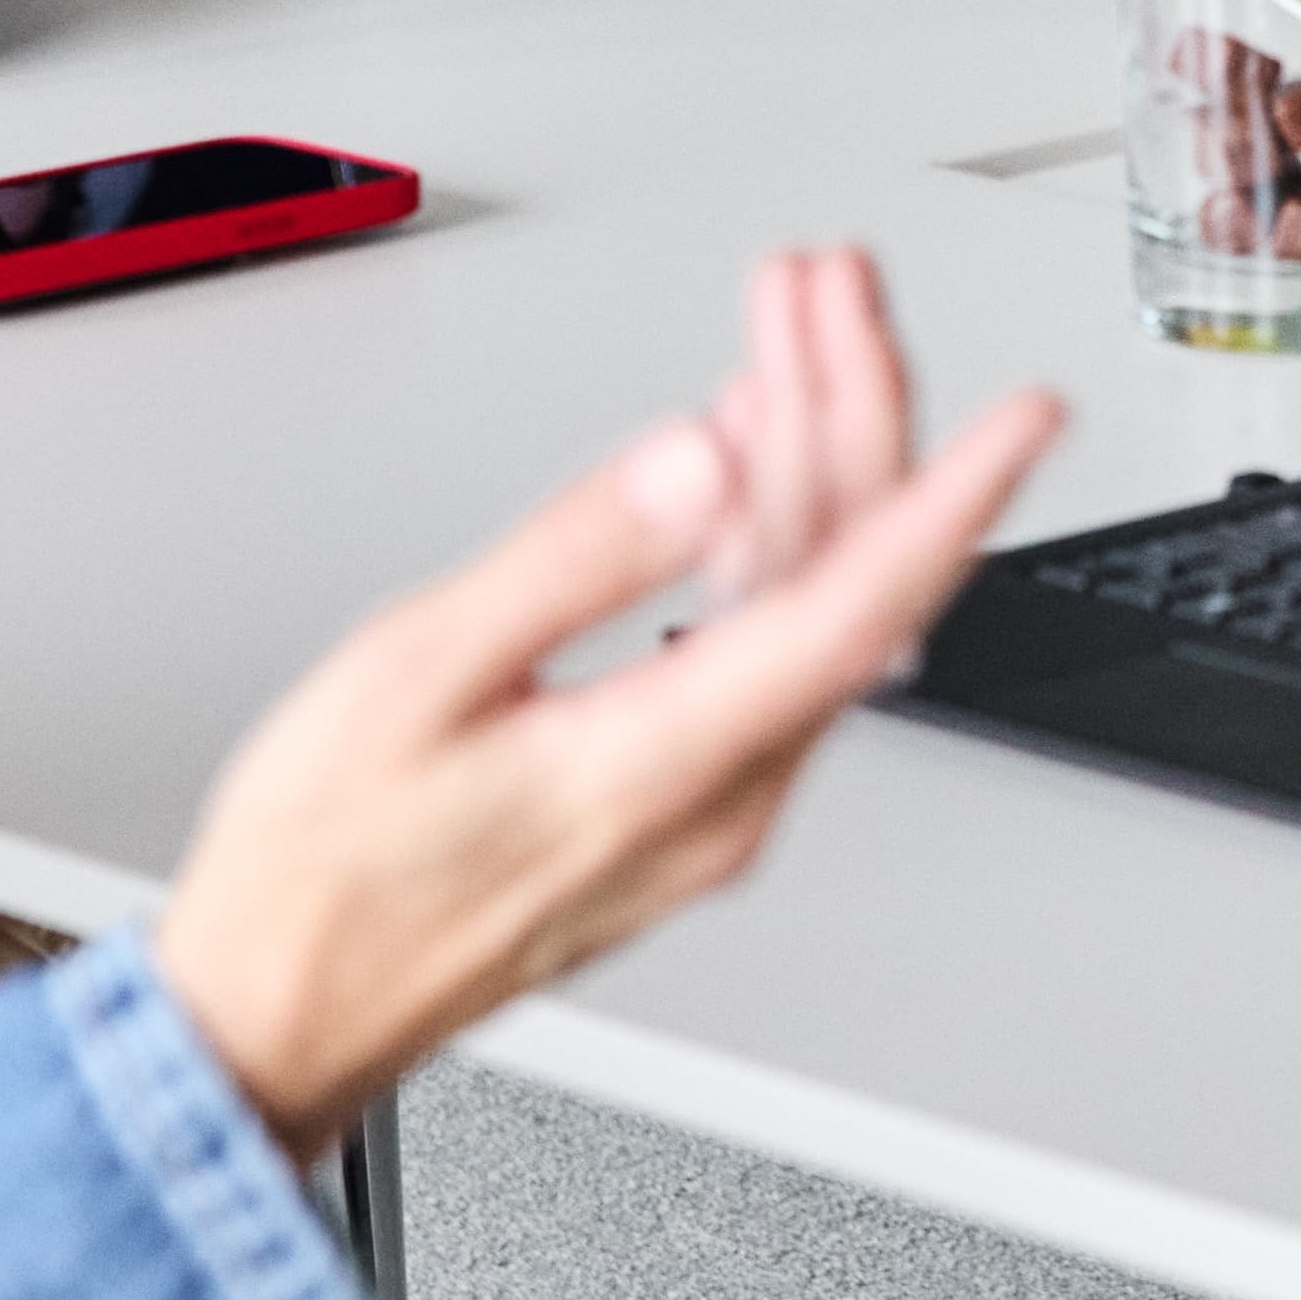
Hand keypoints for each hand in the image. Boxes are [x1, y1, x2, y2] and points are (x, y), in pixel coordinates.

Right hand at [148, 247, 1056, 1160]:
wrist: (272, 1016)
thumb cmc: (318, 869)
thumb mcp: (415, 674)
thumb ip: (570, 558)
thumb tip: (698, 462)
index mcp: (664, 768)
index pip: (856, 608)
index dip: (951, 496)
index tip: (1028, 413)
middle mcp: (722, 800)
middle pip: (844, 580)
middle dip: (851, 407)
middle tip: (822, 283)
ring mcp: (709, 808)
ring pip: (813, 604)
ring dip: (810, 455)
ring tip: (785, 326)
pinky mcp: (680, 801)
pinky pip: (770, 647)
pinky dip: (772, 531)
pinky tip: (747, 454)